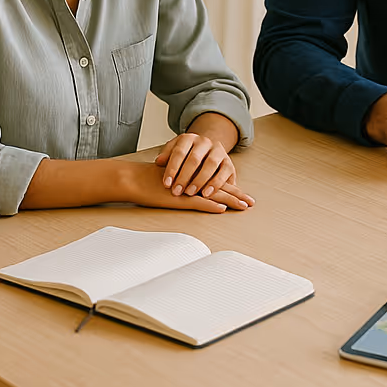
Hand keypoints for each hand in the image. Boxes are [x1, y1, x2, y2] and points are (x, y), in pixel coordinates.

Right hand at [123, 162, 253, 211]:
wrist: (135, 179)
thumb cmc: (151, 182)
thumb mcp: (173, 183)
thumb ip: (185, 186)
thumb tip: (195, 195)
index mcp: (193, 177)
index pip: (216, 183)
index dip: (231, 190)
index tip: (244, 197)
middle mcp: (193, 180)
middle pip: (219, 188)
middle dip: (237, 195)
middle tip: (251, 202)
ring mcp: (187, 189)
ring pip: (213, 194)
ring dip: (230, 201)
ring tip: (244, 206)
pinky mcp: (179, 197)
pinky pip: (197, 202)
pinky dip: (210, 206)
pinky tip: (221, 208)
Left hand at [155, 112, 240, 198]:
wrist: (208, 150)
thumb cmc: (187, 155)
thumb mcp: (175, 151)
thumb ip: (167, 155)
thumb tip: (158, 162)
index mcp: (189, 138)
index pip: (180, 151)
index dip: (172, 168)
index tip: (166, 183)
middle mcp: (205, 142)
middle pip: (195, 158)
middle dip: (184, 177)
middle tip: (176, 191)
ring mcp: (219, 151)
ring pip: (211, 164)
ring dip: (199, 180)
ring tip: (190, 193)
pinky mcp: (229, 163)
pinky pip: (224, 173)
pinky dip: (215, 184)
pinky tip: (206, 194)